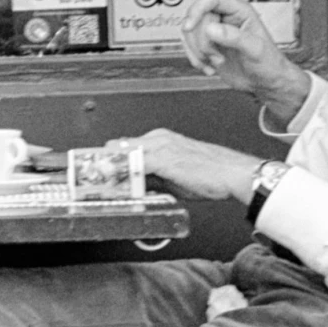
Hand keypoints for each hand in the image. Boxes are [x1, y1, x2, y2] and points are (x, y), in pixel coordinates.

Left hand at [107, 129, 262, 202]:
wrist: (233, 174)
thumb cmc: (212, 174)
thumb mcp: (174, 177)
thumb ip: (153, 179)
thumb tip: (136, 187)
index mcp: (160, 139)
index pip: (125, 146)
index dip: (110, 160)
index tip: (98, 172)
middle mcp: (157, 139)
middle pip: (118, 147)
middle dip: (105, 164)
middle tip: (94, 180)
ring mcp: (159, 147)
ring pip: (123, 154)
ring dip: (110, 170)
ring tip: (100, 185)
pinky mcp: (163, 159)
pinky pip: (135, 165)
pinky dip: (123, 175)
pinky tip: (117, 185)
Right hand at [178, 0, 308, 116]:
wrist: (265, 82)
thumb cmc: (268, 62)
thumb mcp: (256, 49)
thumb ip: (235, 37)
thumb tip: (212, 29)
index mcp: (240, 11)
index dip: (198, 9)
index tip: (190, 26)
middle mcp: (225, 18)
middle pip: (198, 18)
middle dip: (202, 41)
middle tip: (216, 55)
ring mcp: (215, 32)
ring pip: (190, 33)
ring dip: (198, 51)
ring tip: (216, 60)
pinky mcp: (208, 45)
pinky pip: (189, 46)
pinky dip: (195, 59)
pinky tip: (209, 67)